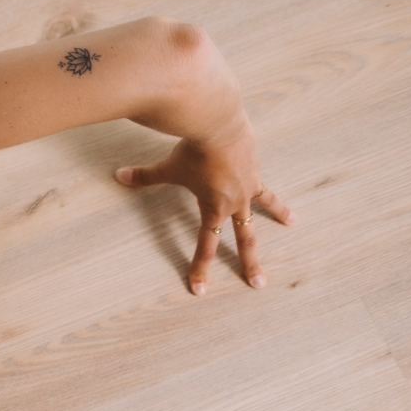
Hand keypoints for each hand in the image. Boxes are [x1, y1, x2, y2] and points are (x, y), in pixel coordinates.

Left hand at [114, 116, 295, 295]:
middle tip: (259, 284)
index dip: (200, 267)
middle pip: (244, 239)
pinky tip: (280, 188)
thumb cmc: (192, 148)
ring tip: (292, 224)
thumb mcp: (167, 167)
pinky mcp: (256, 167)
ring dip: (279, 216)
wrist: (218, 121)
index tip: (200, 289)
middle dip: (249, 264)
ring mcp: (249, 185)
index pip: (206, 245)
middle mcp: (235, 202)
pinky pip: (265, 183)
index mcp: (214, 208)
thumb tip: (118, 177)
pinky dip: (272, 188)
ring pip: (265, 208)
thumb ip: (144, 176)